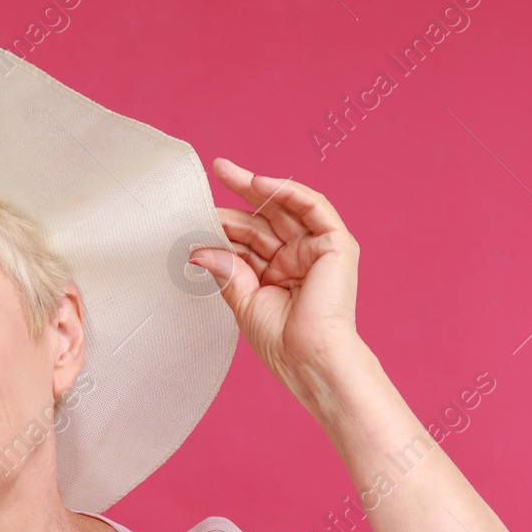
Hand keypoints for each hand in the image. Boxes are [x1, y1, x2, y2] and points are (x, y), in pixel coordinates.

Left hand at [190, 157, 364, 391]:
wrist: (308, 359)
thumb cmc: (281, 342)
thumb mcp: (243, 300)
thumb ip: (226, 270)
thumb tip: (198, 249)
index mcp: (278, 274)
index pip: (249, 239)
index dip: (225, 225)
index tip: (196, 214)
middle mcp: (299, 258)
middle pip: (265, 219)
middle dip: (240, 195)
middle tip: (214, 172)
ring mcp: (318, 250)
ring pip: (286, 208)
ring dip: (258, 187)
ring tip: (226, 171)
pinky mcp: (336, 245)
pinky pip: (313, 208)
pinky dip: (287, 193)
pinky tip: (259, 183)